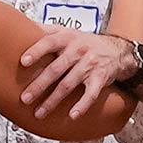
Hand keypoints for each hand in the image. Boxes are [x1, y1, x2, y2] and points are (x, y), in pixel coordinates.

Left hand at [19, 29, 139, 120]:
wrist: (118, 50)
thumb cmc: (87, 43)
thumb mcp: (68, 32)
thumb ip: (47, 31)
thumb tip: (23, 27)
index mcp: (67, 38)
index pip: (50, 42)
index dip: (36, 51)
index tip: (23, 61)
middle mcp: (78, 50)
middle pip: (56, 68)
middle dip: (39, 85)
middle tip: (25, 98)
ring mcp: (90, 65)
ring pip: (68, 84)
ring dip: (53, 100)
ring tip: (39, 112)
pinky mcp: (100, 78)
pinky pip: (91, 93)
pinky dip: (82, 105)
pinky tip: (73, 115)